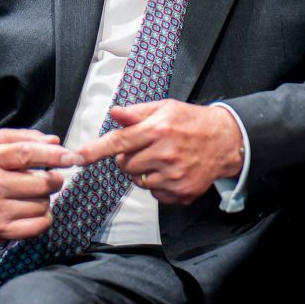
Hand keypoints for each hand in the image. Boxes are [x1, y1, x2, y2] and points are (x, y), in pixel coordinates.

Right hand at [0, 128, 79, 239]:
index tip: (71, 157)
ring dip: (45, 199)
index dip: (54, 156)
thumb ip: (25, 137)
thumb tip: (54, 141)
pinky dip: (44, 218)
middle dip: (54, 180)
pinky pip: (38, 226)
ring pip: (42, 204)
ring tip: (31, 194)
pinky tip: (34, 210)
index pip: (27, 154)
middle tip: (49, 178)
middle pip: (41, 183)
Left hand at [73, 100, 242, 204]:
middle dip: (129, 159)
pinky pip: (155, 195)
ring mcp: (174, 175)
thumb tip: (114, 113)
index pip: (118, 142)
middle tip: (147, 149)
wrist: (226, 141)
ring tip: (162, 160)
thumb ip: (137, 113)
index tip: (78, 158)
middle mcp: (165, 154)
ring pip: (138, 182)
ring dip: (144, 173)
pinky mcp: (182, 192)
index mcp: (158, 130)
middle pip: (124, 166)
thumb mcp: (165, 108)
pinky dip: (159, 186)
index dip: (95, 150)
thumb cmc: (192, 122)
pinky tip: (172, 172)